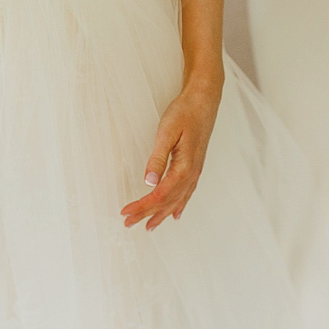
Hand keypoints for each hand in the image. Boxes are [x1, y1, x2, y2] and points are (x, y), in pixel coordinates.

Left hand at [121, 77, 222, 231]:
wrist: (204, 101)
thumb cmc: (184, 113)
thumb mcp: (166, 133)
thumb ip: (157, 159)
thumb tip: (148, 182)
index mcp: (184, 167)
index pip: (159, 194)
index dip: (141, 206)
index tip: (125, 212)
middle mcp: (192, 174)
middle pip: (167, 201)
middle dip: (147, 214)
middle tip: (128, 223)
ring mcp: (195, 172)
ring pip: (177, 201)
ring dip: (162, 214)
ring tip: (149, 227)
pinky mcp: (195, 167)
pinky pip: (187, 193)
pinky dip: (179, 206)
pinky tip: (175, 214)